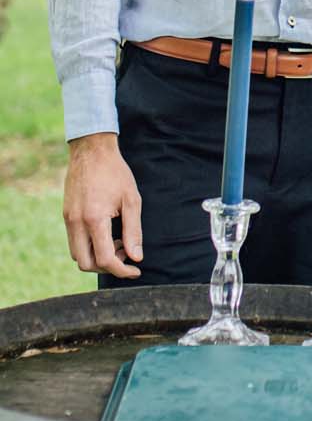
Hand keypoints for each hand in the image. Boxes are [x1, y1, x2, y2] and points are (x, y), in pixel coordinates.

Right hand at [63, 133, 142, 277]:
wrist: (91, 150)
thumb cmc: (115, 172)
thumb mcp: (131, 199)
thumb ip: (134, 231)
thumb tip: (136, 257)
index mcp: (94, 219)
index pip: (105, 259)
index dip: (122, 270)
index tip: (135, 270)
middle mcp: (76, 223)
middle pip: (86, 264)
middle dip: (107, 266)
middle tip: (126, 254)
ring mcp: (68, 220)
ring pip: (77, 255)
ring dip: (96, 257)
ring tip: (117, 242)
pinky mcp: (66, 215)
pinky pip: (74, 242)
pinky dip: (89, 246)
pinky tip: (106, 233)